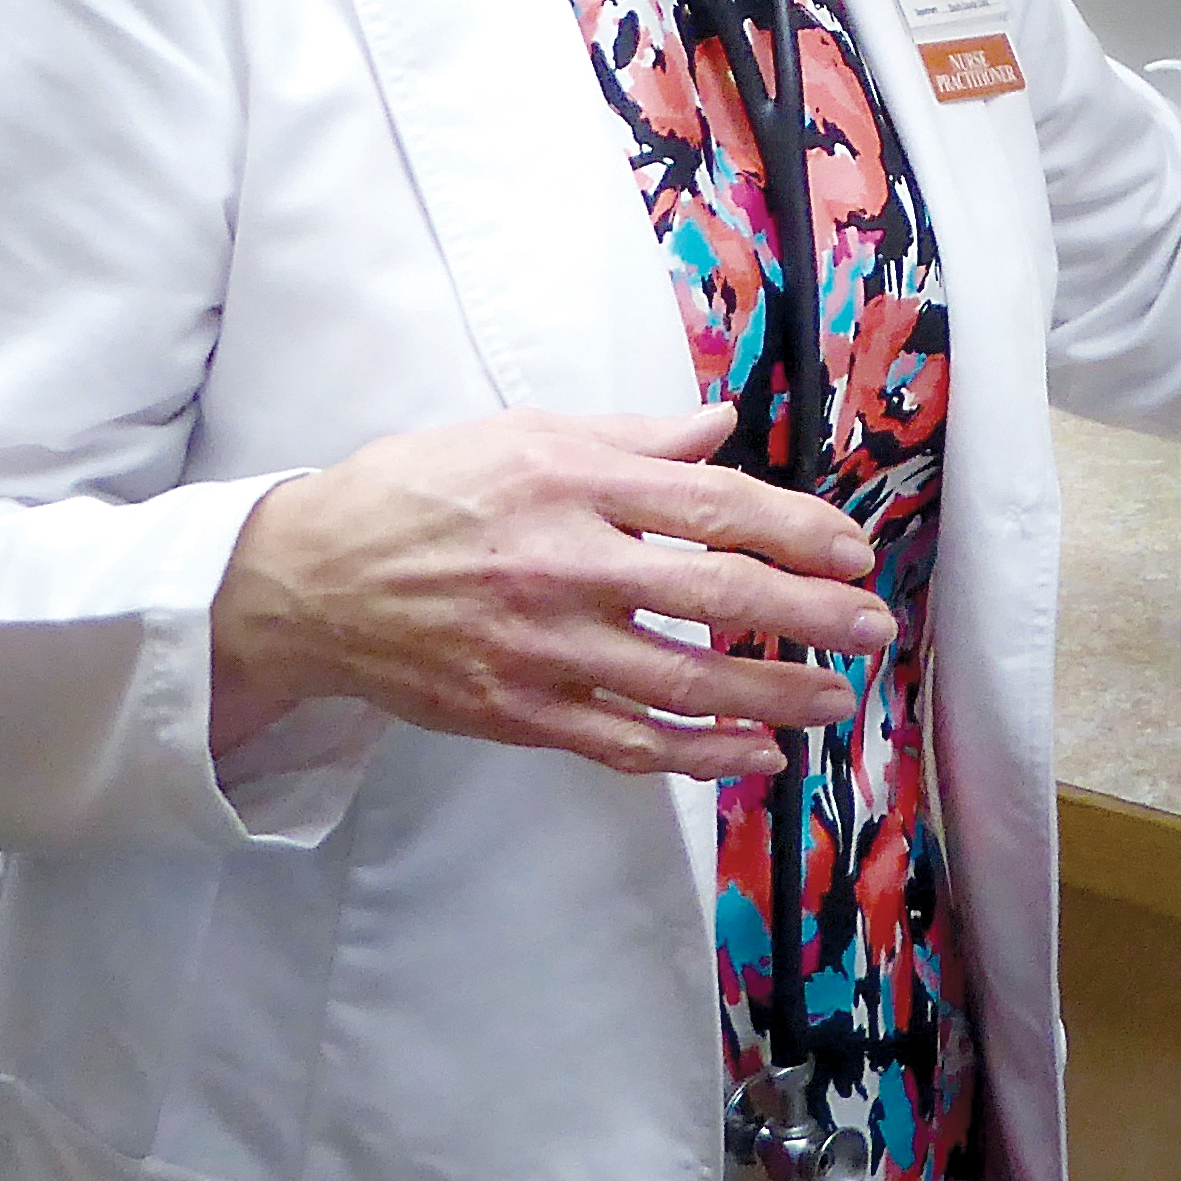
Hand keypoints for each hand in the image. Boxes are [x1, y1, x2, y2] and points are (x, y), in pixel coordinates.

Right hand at [209, 408, 889, 777]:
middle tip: (875, 628)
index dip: (798, 530)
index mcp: (571, 481)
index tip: (853, 549)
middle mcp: (564, 564)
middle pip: (718, 594)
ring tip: (837, 700)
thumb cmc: (417, 494)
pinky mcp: (519, 713)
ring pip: (684, 680)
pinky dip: (700, 753)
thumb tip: (720, 427)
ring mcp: (542, 648)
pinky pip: (628, 743)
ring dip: (775, 695)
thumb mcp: (520, 436)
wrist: (306, 581)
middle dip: (812, 614)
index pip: (714, 505)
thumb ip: (630, 438)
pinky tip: (756, 753)